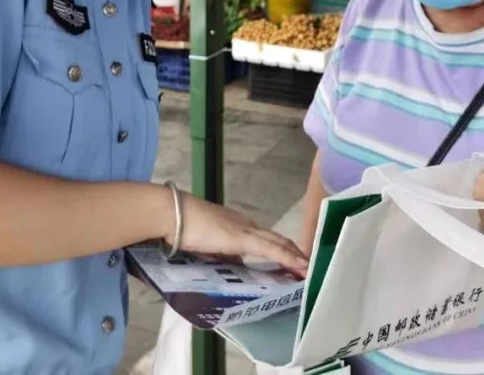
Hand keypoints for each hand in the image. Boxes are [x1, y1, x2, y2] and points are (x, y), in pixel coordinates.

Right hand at [164, 190, 308, 276]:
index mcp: (237, 226)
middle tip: (309, 267)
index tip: (295, 263)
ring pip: (279, 243)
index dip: (283, 250)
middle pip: (278, 239)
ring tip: (311, 269)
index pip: (266, 239)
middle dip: (294, 254)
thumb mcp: (208, 244)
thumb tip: (237, 264)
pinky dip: (288, 258)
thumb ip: (223, 252)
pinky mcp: (242, 238)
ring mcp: (245, 230)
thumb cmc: (183, 227)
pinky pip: (271, 249)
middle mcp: (246, 225)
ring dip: (296, 257)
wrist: (172, 214)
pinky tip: (300, 266)